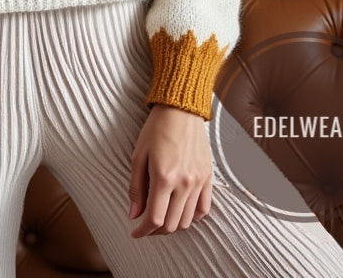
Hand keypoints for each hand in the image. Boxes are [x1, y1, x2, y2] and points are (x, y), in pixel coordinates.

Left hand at [128, 103, 212, 236]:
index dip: (143, 231)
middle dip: (156, 230)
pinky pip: (204, 209)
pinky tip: (180, 210)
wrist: (181, 109)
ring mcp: (199, 181)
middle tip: (145, 225)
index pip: (155, 219)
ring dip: (173, 225)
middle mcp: (184, 183)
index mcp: (164, 177)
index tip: (135, 232)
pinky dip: (192, 216)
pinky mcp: (208, 177)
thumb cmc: (156, 128)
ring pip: (188, 220)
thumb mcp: (138, 155)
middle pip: (172, 224)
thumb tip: (134, 214)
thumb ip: (136, 187)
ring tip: (161, 216)